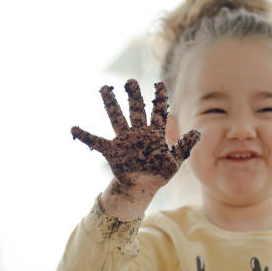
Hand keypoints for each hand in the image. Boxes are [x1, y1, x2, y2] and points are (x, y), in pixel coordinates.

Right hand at [71, 79, 199, 196]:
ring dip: (110, 104)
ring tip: (105, 88)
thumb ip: (184, 146)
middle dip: (134, 96)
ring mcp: (124, 140)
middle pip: (135, 110)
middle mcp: (138, 133)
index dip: (159, 98)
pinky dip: (85, 136)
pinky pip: (96, 142)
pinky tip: (73, 128)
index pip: (158, 112)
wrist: (141, 188)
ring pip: (116, 118)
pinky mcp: (112, 151)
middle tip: (131, 82)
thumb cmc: (159, 173)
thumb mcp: (175, 161)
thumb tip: (198, 133)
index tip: (159, 83)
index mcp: (154, 133)